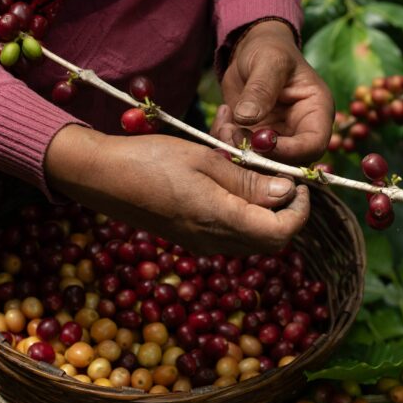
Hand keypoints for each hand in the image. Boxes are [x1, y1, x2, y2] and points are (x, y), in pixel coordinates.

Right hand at [44, 126, 309, 254]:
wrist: (102, 176)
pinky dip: (245, 215)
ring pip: (253, 239)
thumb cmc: (151, 159)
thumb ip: (248, 180)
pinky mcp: (191, 238)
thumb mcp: (205, 159)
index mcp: (220, 220)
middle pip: (271, 240)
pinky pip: (232, 235)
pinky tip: (232, 185)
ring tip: (257, 176)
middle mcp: (213, 241)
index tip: (298, 181)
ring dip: (266, 213)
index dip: (300, 209)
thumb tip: (287, 193)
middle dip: (287, 212)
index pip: (281, 232)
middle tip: (282, 177)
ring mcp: (201, 244)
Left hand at [214, 20, 333, 163]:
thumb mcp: (268, 61)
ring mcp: (277, 139)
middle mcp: (300, 131)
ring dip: (237, 150)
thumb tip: (246, 117)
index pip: (314, 144)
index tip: (260, 143)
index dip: (290, 152)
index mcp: (316, 112)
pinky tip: (223, 116)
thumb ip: (260, 89)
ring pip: (260, 162)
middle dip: (258, 156)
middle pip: (287, 162)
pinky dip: (226, 142)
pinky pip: (240, 152)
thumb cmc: (271, 49)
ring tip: (226, 123)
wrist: (252, 51)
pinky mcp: (254, 140)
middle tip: (233, 135)